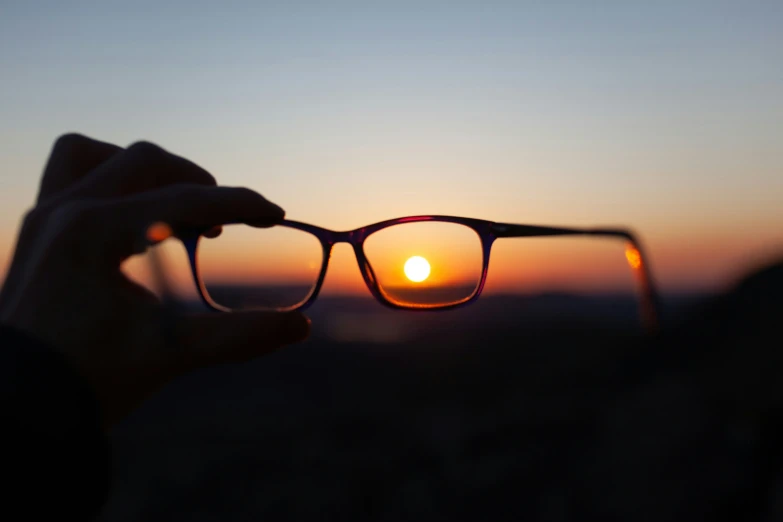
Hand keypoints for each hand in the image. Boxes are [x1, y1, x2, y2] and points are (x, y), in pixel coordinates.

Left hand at [0, 134, 310, 427]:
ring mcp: (44, 217)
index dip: (239, 204)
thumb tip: (300, 327)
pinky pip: (69, 175)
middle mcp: (65, 211)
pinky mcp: (36, 231)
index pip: (184, 200)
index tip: (275, 213)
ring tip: (175, 209)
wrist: (17, 409)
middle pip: (145, 161)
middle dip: (196, 183)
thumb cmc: (87, 381)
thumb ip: (239, 336)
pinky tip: (131, 218)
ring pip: (96, 156)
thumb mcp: (170, 354)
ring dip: (145, 172)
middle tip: (226, 223)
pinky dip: (108, 182)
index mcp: (95, 232)